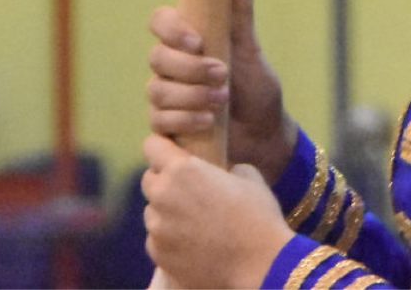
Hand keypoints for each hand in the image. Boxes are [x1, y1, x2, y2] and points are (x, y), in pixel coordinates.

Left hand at [141, 134, 293, 289]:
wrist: (261, 264)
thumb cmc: (258, 216)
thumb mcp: (247, 175)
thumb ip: (223, 168)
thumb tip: (220, 173)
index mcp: (182, 169)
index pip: (152, 145)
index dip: (163, 149)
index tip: (174, 156)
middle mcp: (163, 195)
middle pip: (149, 180)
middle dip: (164, 182)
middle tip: (189, 193)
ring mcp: (157, 227)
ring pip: (152, 212)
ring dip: (166, 213)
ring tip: (193, 223)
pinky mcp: (158, 254)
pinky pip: (156, 239)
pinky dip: (169, 240)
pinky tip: (192, 245)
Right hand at [148, 0, 295, 184]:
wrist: (264, 134)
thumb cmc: (256, 87)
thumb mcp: (250, 48)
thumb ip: (240, 11)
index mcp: (187, 40)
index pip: (160, 21)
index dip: (171, 29)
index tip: (197, 41)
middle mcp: (171, 66)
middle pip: (156, 58)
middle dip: (189, 69)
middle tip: (222, 74)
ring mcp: (166, 96)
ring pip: (157, 91)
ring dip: (191, 95)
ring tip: (222, 99)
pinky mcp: (166, 126)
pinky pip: (159, 121)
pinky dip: (185, 120)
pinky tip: (208, 121)